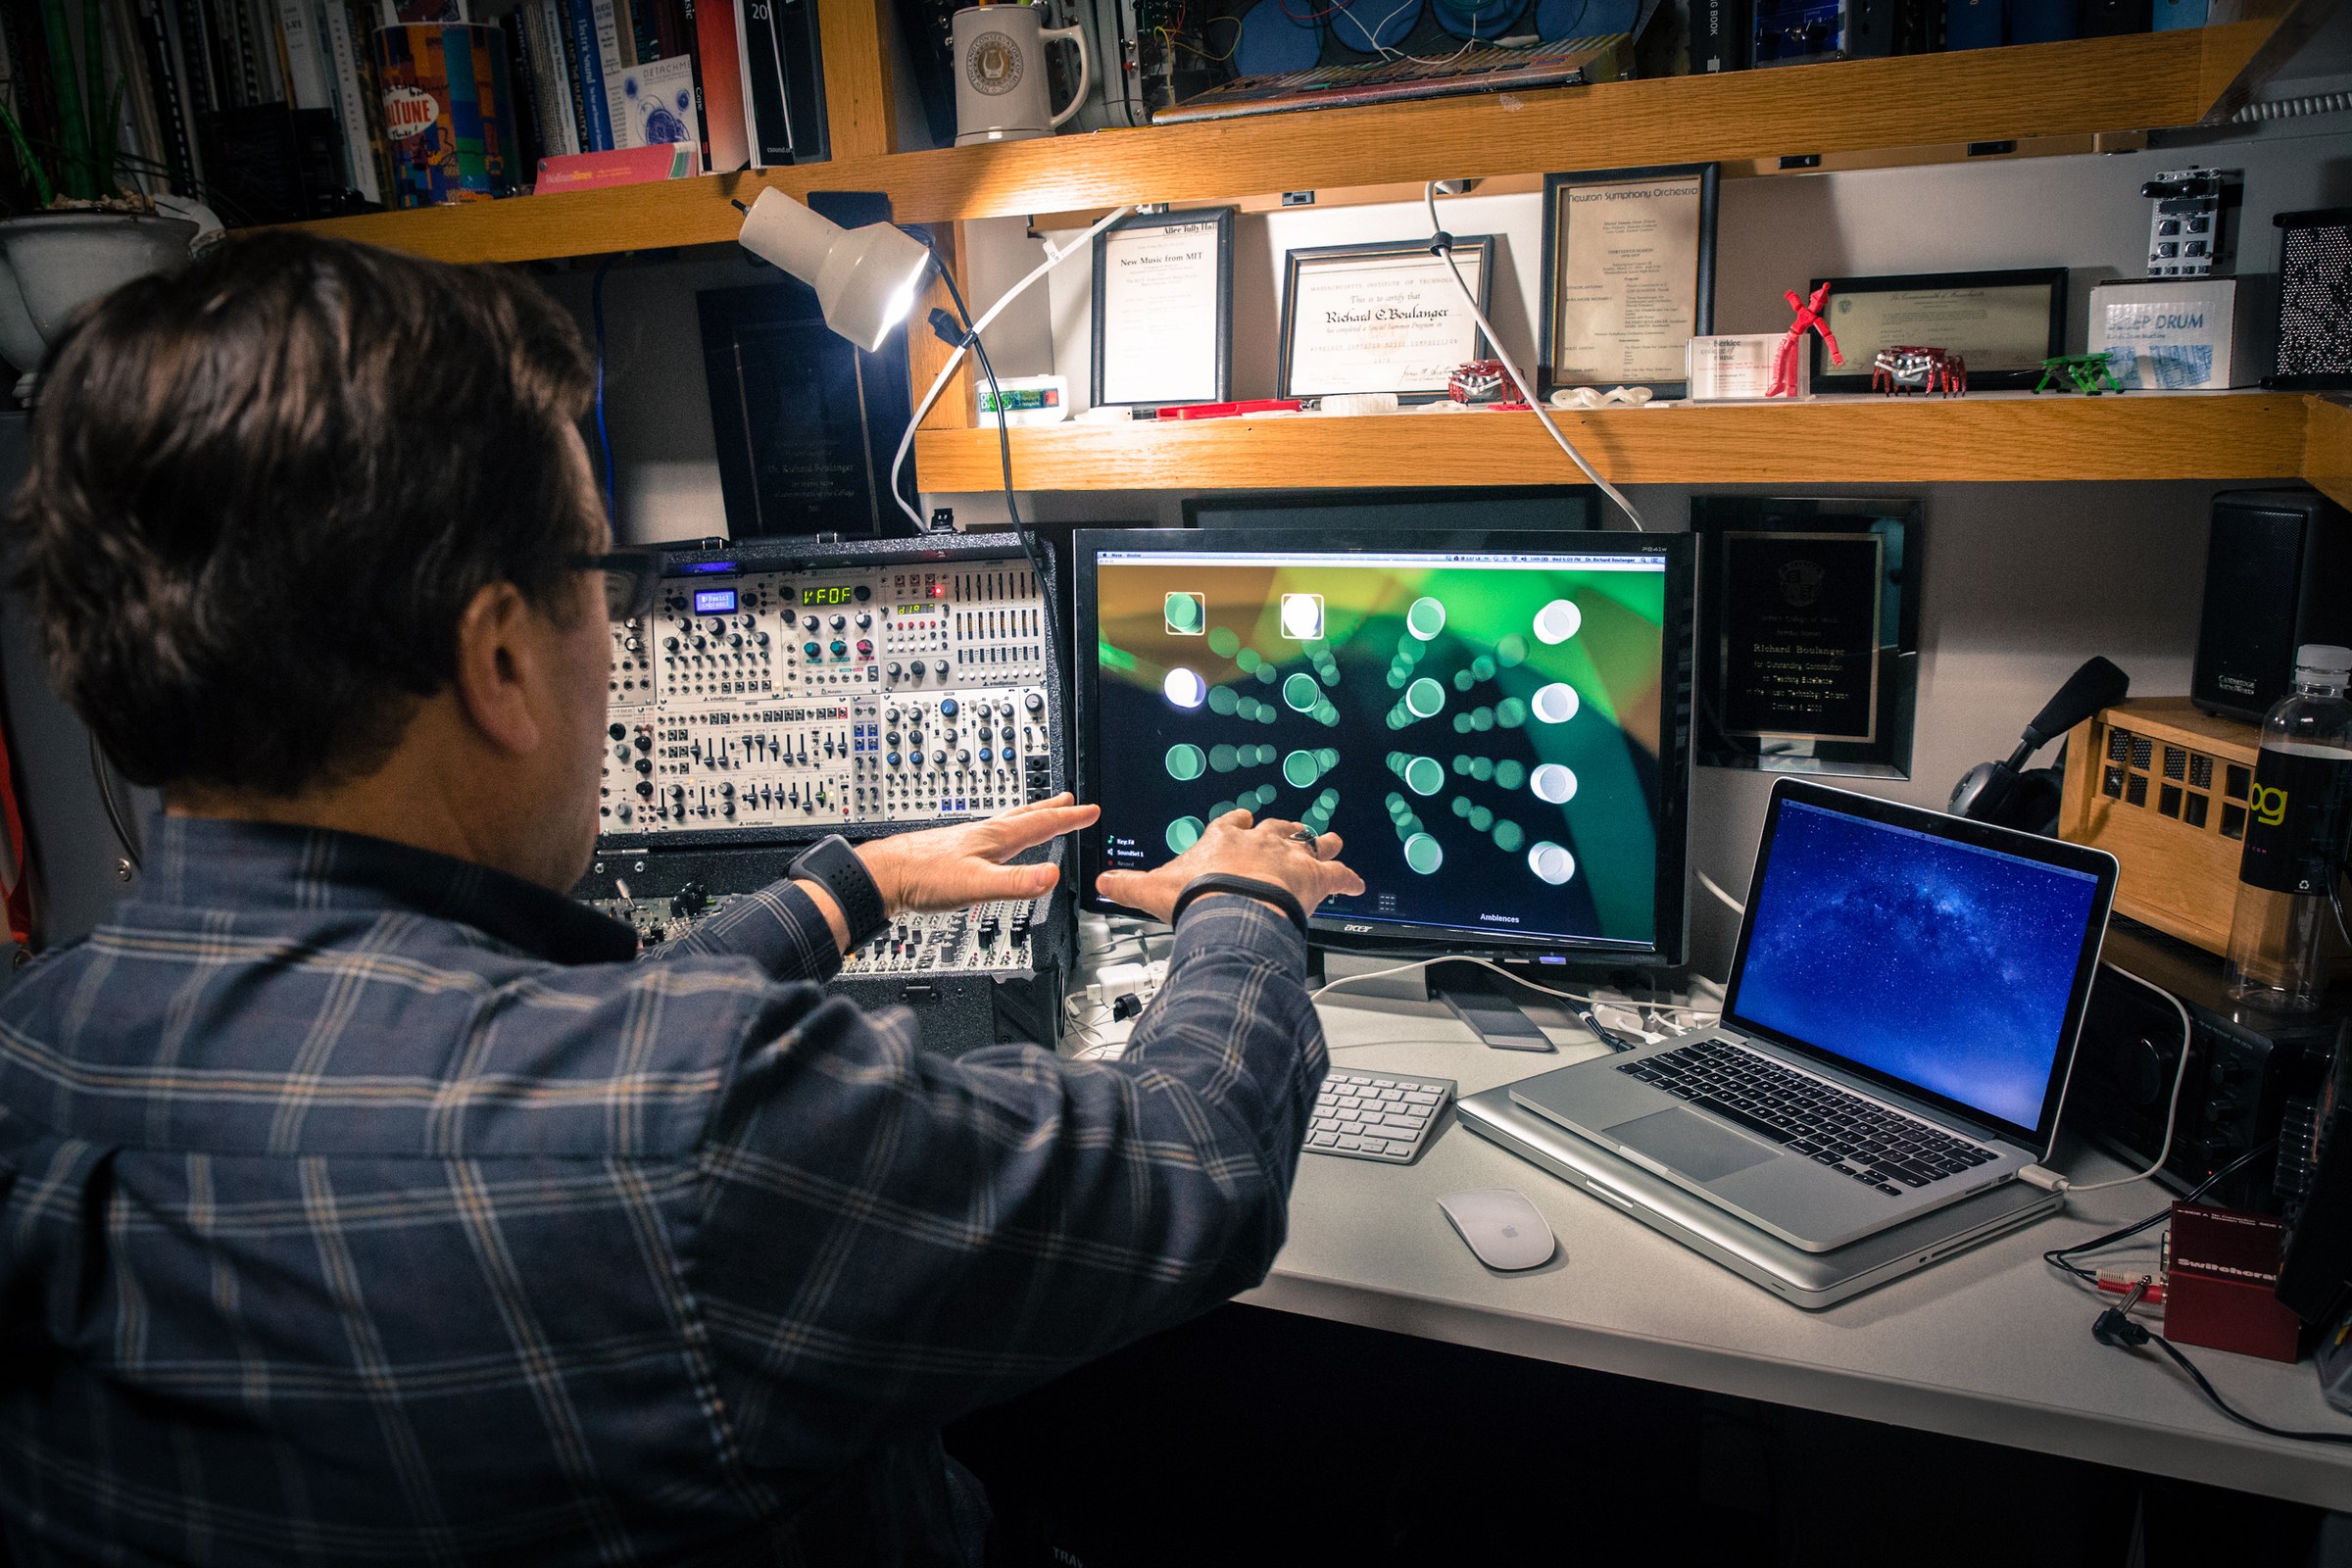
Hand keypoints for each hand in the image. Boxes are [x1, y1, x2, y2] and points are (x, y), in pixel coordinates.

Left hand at [855, 793, 1098, 916]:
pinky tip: (995, 843)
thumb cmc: (923, 877)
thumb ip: (1016, 882)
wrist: (883, 875)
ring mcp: (968, 840)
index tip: (1091, 810)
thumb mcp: (977, 885)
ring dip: (1029, 816)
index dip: (1069, 818)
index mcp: (995, 838)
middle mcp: (984, 833)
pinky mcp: (953, 852)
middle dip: (1052, 808)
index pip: (1041, 823)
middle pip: (1025, 816)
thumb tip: (1052, 876)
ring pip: (1007, 823)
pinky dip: (1006, 833)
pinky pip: (991, 836)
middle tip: (1070, 798)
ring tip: (1039, 812)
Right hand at [1095, 809, 1362, 925]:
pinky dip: (1349, 879)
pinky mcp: (1314, 877)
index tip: (1242, 822)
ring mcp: (1289, 856)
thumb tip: (1102, 881)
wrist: (1232, 908)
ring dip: (1321, 842)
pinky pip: (1339, 874)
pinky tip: (1359, 884)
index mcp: (1224, 840)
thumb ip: (1128, 884)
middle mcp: (1259, 841)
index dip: (1238, 825)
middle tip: (1290, 831)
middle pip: (1276, 827)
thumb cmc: (1198, 896)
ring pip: (1310, 841)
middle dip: (1283, 830)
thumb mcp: (1153, 889)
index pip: (1232, 824)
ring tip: (1332, 840)